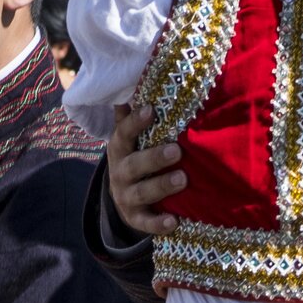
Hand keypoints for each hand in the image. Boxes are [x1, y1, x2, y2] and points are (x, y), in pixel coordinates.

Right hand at [106, 104, 185, 237]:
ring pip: (141, 193)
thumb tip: (139, 79)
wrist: (124, 197)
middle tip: (177, 150)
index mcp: (119, 148)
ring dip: (161, 186)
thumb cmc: (135, 157)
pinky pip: (145, 222)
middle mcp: (120, 172)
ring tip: (182, 179)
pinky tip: (175, 222)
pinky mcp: (135, 218)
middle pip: (134, 165)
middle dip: (154, 158)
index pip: (123, 133)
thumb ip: (132, 115)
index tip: (151, 110)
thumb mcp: (130, 138)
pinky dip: (159, 224)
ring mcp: (126, 196)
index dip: (136, 122)